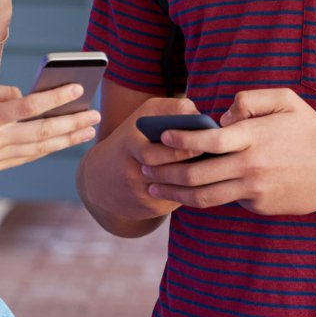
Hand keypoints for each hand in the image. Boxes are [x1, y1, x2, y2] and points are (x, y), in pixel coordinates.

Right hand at [0, 82, 99, 172]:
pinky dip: (48, 148)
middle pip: (43, 132)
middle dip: (73, 124)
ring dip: (67, 140)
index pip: (30, 106)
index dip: (56, 97)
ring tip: (88, 131)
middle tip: (95, 116)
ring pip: (40, 148)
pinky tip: (64, 140)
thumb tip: (30, 99)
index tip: (78, 87)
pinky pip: (28, 156)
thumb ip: (4, 95)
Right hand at [80, 97, 205, 223]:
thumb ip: (172, 109)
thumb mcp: (145, 116)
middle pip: (166, 171)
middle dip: (190, 163)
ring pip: (174, 188)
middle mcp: (130, 169)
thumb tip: (200, 114)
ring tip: (214, 167)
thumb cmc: (134, 138)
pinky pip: (174, 200)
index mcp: (129, 143)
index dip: (181, 147)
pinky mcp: (146, 207)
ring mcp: (137, 191)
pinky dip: (190, 191)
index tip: (202, 143)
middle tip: (213, 156)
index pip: (155, 149)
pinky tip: (203, 182)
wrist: (102, 179)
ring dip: (194, 179)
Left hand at [142, 88, 315, 215]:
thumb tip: (222, 115)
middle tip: (144, 167)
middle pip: (197, 173)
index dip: (180, 140)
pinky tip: (191, 192)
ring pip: (205, 196)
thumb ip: (250, 99)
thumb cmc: (310, 130)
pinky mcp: (260, 206)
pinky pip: (228, 201)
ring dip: (175, 192)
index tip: (161, 137)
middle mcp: (251, 165)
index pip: (207, 141)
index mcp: (254, 136)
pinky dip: (207, 197)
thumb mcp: (286, 100)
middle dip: (165, 171)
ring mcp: (255, 189)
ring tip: (156, 187)